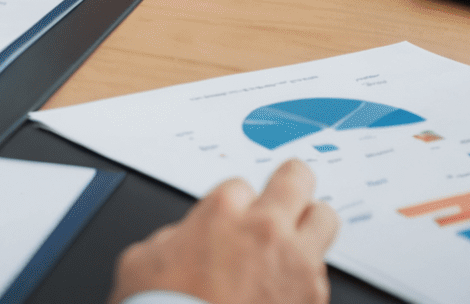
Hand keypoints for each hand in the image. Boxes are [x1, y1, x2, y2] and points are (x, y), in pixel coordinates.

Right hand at [110, 159, 337, 303]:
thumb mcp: (144, 261)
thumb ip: (173, 238)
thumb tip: (184, 242)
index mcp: (223, 212)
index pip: (240, 183)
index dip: (233, 205)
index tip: (230, 220)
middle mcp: (266, 231)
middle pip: (297, 178)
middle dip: (291, 183)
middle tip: (286, 193)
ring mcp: (297, 266)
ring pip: (325, 219)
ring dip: (310, 227)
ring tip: (296, 242)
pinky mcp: (315, 302)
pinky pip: (323, 275)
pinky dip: (308, 279)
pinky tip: (288, 290)